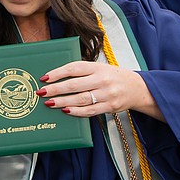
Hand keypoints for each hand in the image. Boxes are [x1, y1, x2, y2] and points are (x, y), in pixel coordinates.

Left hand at [38, 60, 163, 121]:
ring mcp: (107, 94)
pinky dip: (76, 111)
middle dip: (56, 89)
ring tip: (49, 103)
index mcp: (98, 67)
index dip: (57, 73)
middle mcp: (102, 79)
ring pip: (80, 99)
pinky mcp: (110, 106)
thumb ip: (82, 72)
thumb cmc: (113, 77)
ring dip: (63, 102)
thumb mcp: (100, 68)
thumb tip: (57, 79)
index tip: (44, 78)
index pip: (74, 68)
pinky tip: (65, 111)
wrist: (138, 88)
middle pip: (74, 85)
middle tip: (42, 92)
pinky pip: (90, 111)